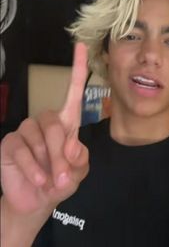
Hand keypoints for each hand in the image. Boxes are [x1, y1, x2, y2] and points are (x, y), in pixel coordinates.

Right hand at [1, 43, 88, 214]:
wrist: (36, 201)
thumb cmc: (61, 181)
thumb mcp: (77, 172)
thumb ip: (80, 160)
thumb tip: (70, 147)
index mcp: (66, 124)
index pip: (73, 92)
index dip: (77, 69)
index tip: (80, 45)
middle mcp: (46, 122)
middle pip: (54, 123)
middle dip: (60, 153)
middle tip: (63, 176)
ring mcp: (26, 131)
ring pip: (37, 136)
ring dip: (47, 162)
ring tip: (49, 179)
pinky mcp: (10, 142)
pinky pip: (20, 149)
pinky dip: (31, 168)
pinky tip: (37, 180)